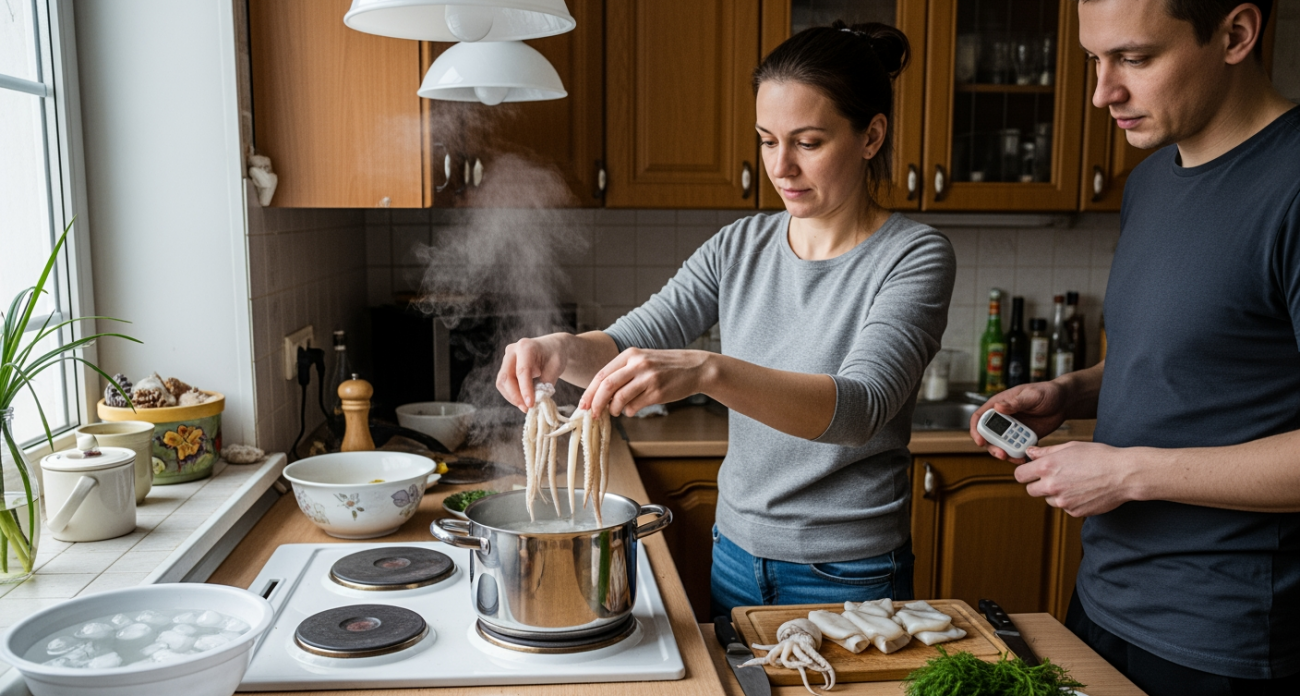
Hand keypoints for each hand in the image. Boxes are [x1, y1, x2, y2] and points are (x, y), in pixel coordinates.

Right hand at [495, 334, 568, 410]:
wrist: (550, 347)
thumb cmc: (554, 355)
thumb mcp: (556, 367)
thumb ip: (546, 382)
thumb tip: (536, 399)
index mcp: (526, 347)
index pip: (522, 371)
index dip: (525, 389)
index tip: (530, 404)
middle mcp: (512, 351)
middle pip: (506, 377)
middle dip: (515, 396)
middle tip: (527, 408)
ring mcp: (506, 359)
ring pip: (502, 383)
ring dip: (512, 397)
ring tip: (526, 406)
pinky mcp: (505, 368)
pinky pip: (504, 385)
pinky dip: (512, 395)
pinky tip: (522, 400)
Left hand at [580, 348, 711, 416]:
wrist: (695, 367)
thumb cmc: (666, 366)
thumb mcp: (643, 360)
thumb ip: (623, 373)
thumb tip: (601, 395)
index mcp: (630, 354)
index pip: (602, 374)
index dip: (590, 391)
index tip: (583, 404)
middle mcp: (638, 364)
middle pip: (607, 386)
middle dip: (596, 403)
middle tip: (592, 415)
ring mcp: (648, 378)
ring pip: (620, 398)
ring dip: (614, 409)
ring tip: (616, 412)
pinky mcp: (658, 392)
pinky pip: (635, 407)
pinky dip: (629, 412)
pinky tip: (633, 410)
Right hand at [969, 381, 1069, 462]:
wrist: (1064, 402)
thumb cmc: (1047, 392)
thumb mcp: (1032, 395)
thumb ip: (1015, 402)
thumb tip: (997, 407)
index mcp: (1000, 404)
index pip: (980, 417)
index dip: (976, 430)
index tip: (980, 441)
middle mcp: (1003, 418)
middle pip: (989, 436)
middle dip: (992, 447)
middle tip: (1002, 454)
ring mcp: (1013, 429)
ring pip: (1001, 445)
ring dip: (1005, 454)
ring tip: (1016, 458)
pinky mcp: (1023, 437)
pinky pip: (1016, 449)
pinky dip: (1018, 455)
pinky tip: (1025, 458)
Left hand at [1015, 440, 1137, 516]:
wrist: (1123, 474)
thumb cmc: (1099, 457)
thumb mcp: (1071, 447)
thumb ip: (1046, 451)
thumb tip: (1030, 452)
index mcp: (1047, 467)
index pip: (1020, 475)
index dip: (1025, 473)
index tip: (1031, 472)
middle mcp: (1052, 485)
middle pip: (1031, 490)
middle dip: (1038, 484)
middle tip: (1054, 477)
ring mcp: (1063, 501)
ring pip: (1048, 500)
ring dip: (1055, 493)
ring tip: (1074, 482)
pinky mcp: (1074, 512)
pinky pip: (1064, 507)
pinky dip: (1070, 501)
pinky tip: (1083, 491)